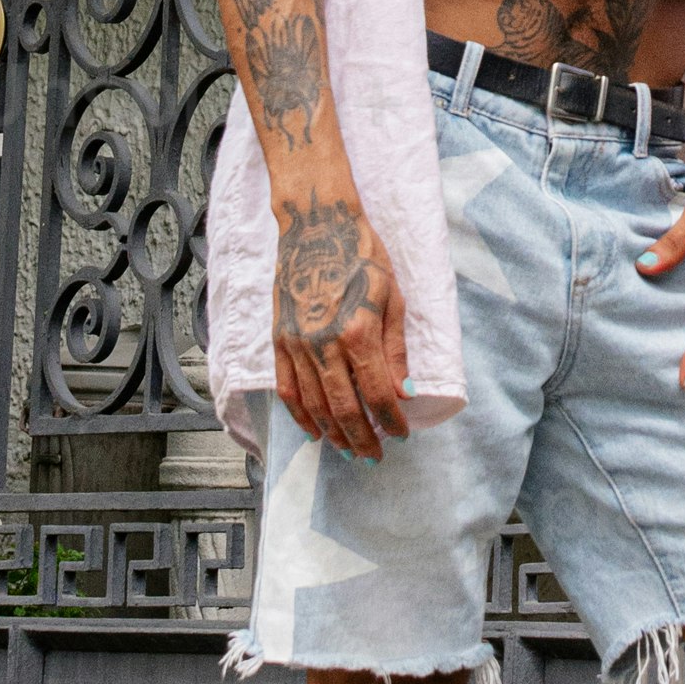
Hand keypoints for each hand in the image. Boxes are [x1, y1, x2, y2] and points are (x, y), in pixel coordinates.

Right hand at [270, 192, 408, 455]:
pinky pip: (287, 389)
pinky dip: (300, 415)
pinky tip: (313, 430)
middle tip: (374, 456)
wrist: (317, 226)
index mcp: (358, 332)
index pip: (378, 394)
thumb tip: (405, 392)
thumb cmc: (362, 256)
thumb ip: (395, 349)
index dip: (391, 421)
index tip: (401, 435)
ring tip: (348, 450)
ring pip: (314, 405)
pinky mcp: (279, 340)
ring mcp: (297, 344)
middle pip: (344, 409)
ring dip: (333, 434)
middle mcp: (324, 344)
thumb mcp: (392, 297)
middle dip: (362, 438)